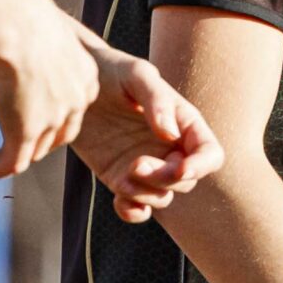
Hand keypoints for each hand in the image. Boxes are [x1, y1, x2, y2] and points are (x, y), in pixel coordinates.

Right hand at [0, 0, 103, 178]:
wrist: (17, 24)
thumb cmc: (26, 16)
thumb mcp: (45, 32)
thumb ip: (42, 45)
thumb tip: (24, 36)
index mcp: (87, 76)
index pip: (73, 109)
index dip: (54, 116)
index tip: (35, 113)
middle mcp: (76, 101)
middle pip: (59, 133)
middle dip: (40, 139)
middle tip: (19, 140)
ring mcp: (53, 119)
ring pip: (37, 149)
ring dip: (19, 155)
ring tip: (2, 158)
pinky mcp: (28, 131)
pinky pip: (16, 160)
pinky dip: (2, 168)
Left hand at [71, 30, 223, 220]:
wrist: (73, 82)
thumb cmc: (110, 70)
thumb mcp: (135, 74)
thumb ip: (157, 100)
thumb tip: (171, 135)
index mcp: (183, 122)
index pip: (210, 154)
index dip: (201, 166)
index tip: (180, 169)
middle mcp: (169, 147)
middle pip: (185, 180)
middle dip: (164, 179)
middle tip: (134, 164)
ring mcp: (146, 165)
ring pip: (163, 197)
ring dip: (147, 196)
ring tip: (123, 178)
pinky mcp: (120, 177)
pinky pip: (137, 207)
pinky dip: (132, 212)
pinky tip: (118, 200)